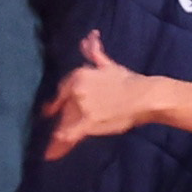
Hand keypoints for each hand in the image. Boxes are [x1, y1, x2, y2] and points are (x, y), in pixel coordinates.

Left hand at [46, 33, 160, 158]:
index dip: (54, 105)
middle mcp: (76, 91)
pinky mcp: (89, 122)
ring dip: (56, 140)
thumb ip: (94, 52)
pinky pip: (71, 134)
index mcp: (78, 76)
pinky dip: (61, 144)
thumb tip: (90, 36)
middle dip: (56, 124)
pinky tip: (50, 155)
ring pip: (65, 124)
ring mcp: (82, 107)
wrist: (143, 95)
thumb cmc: (128, 80)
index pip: (61, 92)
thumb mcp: (108, 64)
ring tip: (48, 154)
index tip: (48, 112)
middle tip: (49, 140)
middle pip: (62, 110)